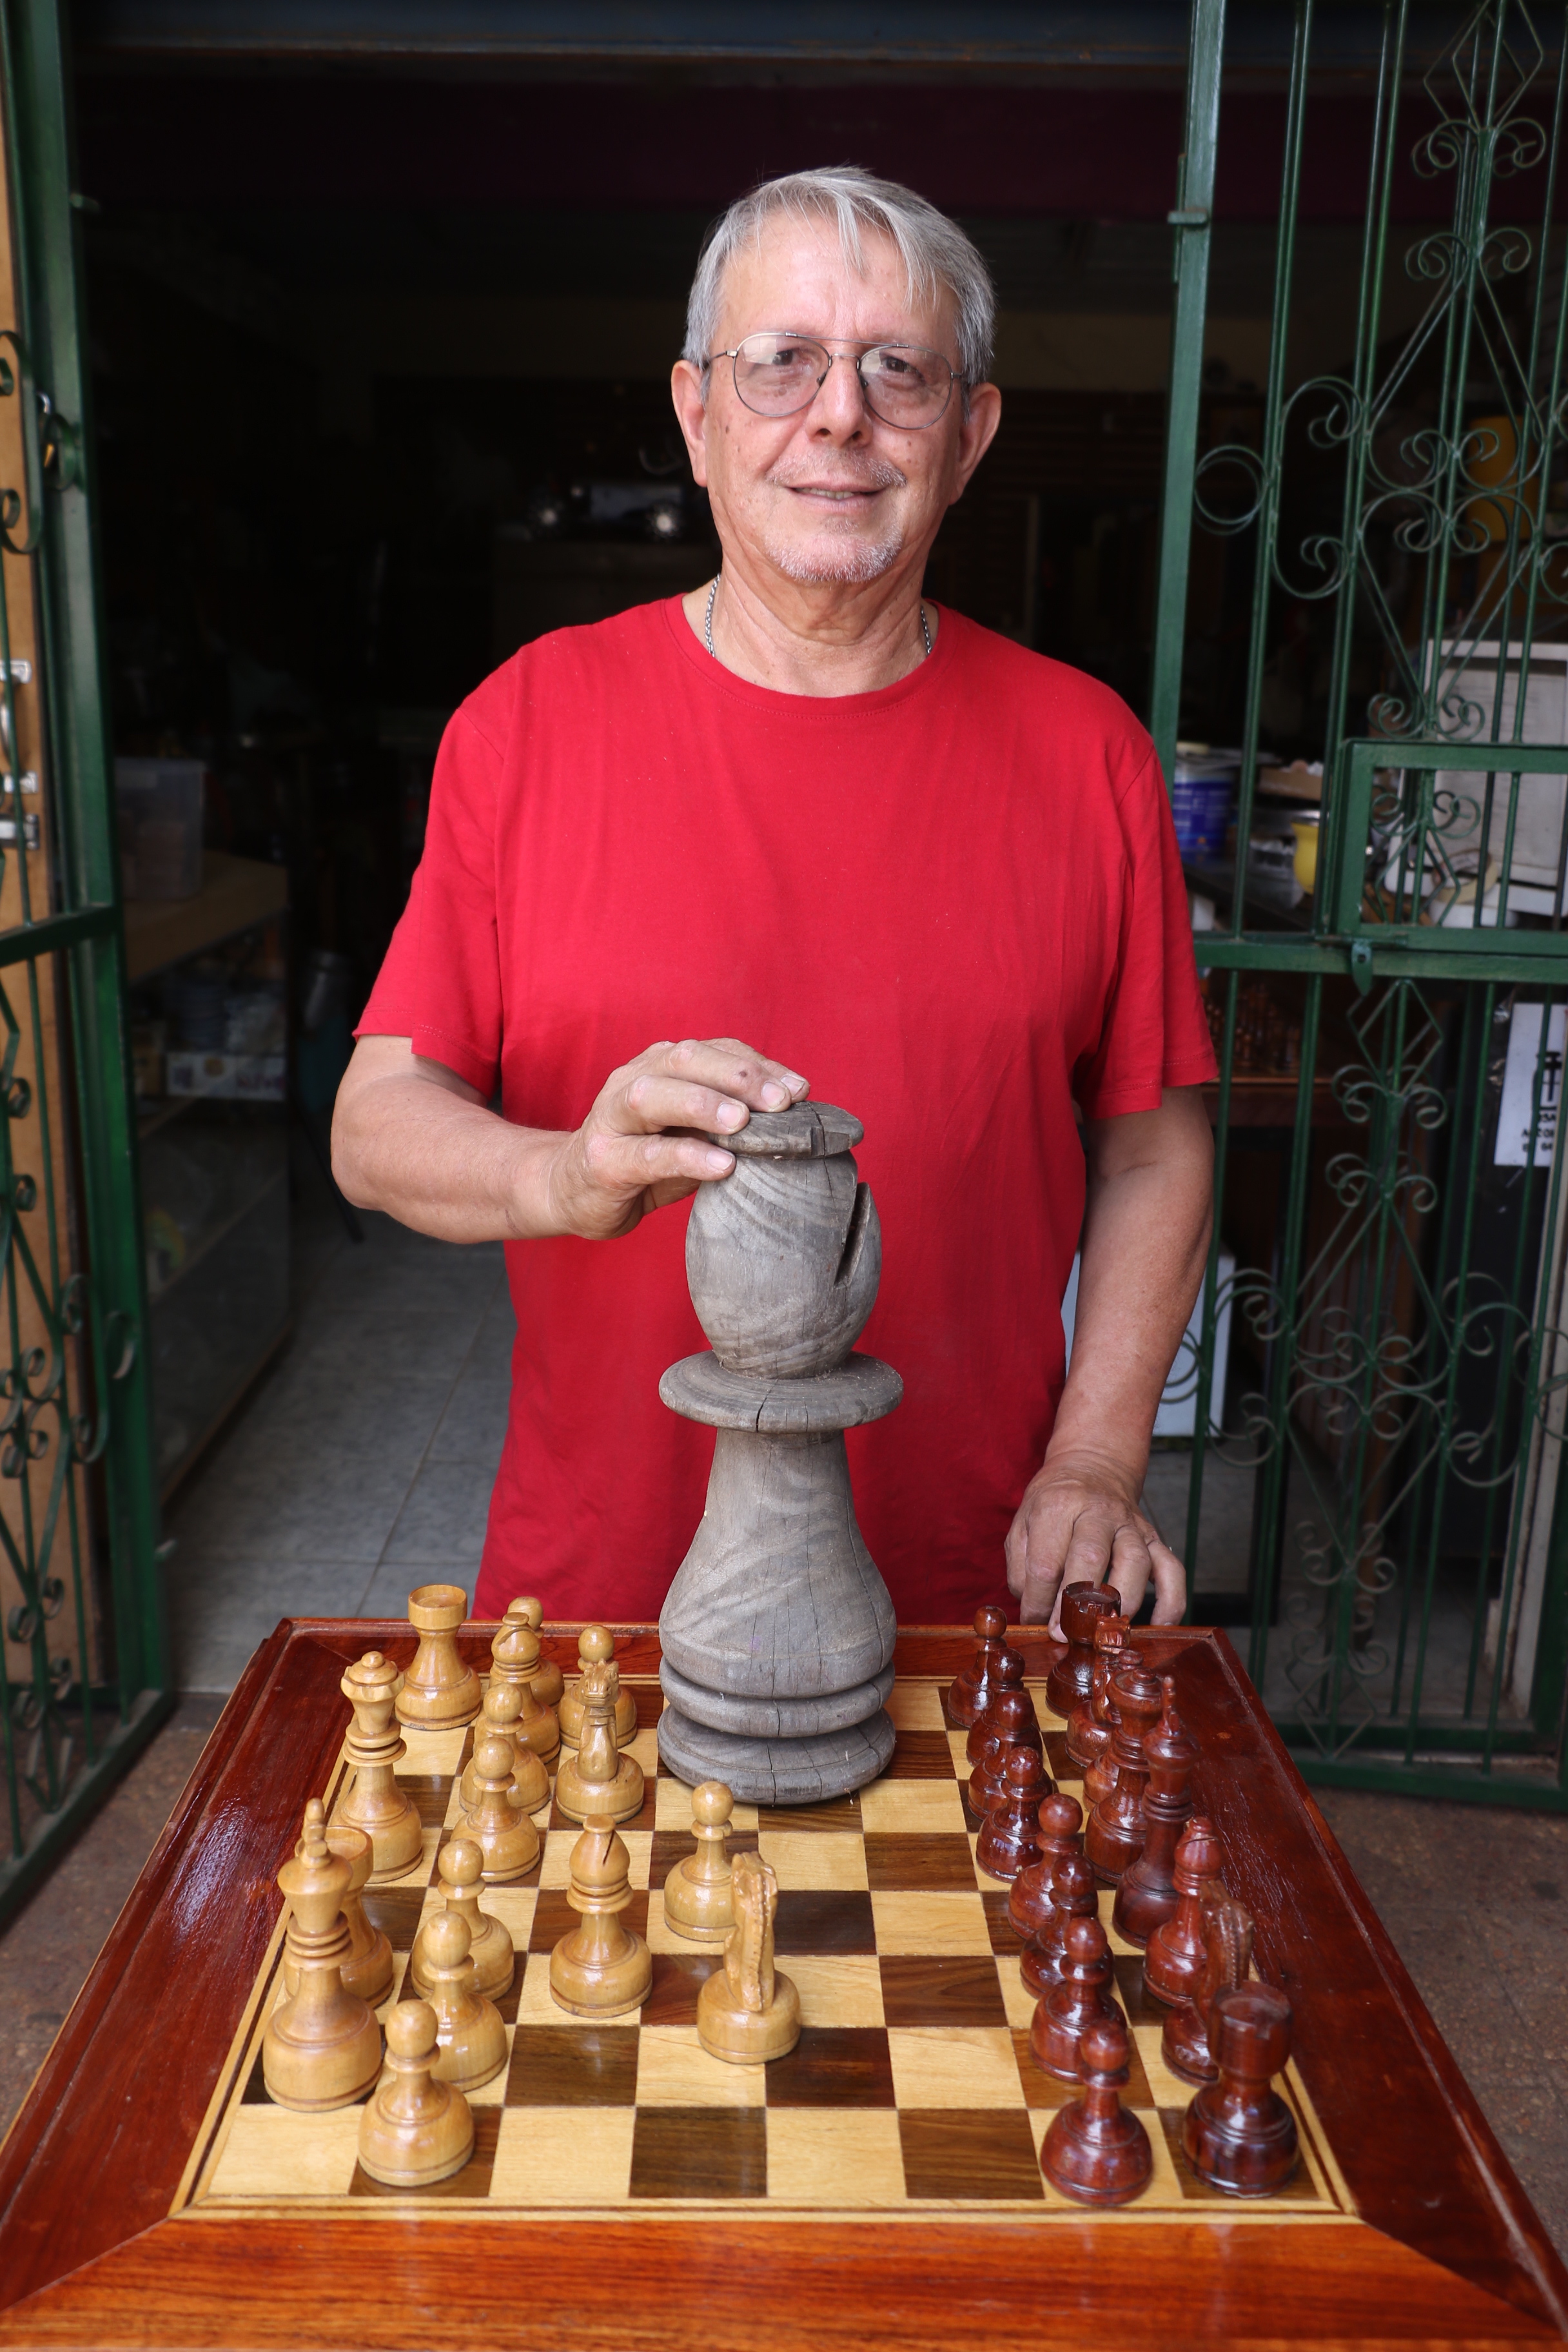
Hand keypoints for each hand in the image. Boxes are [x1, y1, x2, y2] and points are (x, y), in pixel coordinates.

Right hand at [542, 1037, 807, 1240]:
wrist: (572, 1190)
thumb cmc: (643, 1159)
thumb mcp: (690, 1133)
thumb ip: (727, 1123)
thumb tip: (792, 1122)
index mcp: (660, 1067)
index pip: (714, 1052)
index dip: (758, 1065)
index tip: (799, 1089)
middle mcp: (633, 1081)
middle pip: (684, 1060)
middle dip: (737, 1075)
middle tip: (780, 1101)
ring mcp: (612, 1119)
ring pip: (653, 1096)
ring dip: (703, 1103)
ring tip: (743, 1121)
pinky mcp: (603, 1161)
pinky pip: (646, 1154)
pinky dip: (686, 1156)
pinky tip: (721, 1165)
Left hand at [1004, 1450, 1186, 1631]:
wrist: (1093, 1466)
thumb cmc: (1054, 1503)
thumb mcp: (1023, 1523)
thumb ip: (1021, 1567)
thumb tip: (1035, 1612)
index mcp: (1057, 1507)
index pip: (1045, 1563)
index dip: (1038, 1601)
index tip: (1034, 1621)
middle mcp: (1097, 1513)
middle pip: (1090, 1558)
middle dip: (1077, 1605)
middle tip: (1067, 1634)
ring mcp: (1130, 1525)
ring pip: (1135, 1563)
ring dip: (1121, 1603)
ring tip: (1107, 1631)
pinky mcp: (1153, 1538)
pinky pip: (1171, 1570)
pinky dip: (1170, 1601)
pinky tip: (1158, 1626)